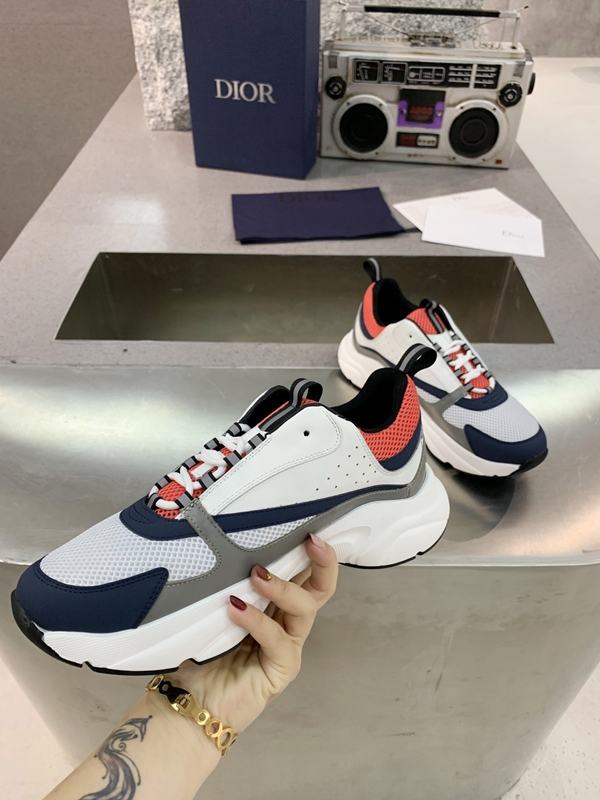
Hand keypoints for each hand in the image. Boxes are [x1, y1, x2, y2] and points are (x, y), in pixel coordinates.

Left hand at [174, 533, 337, 734]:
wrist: (189, 706)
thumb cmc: (200, 655)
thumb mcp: (212, 609)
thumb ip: (225, 583)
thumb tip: (222, 544)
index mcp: (275, 605)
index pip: (303, 573)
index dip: (311, 551)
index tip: (307, 527)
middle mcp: (287, 624)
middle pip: (320, 589)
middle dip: (322, 562)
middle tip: (310, 541)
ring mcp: (287, 647)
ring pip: (304, 609)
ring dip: (283, 588)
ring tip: (256, 575)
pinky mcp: (281, 669)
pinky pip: (278, 639)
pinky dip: (258, 620)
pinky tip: (236, 609)